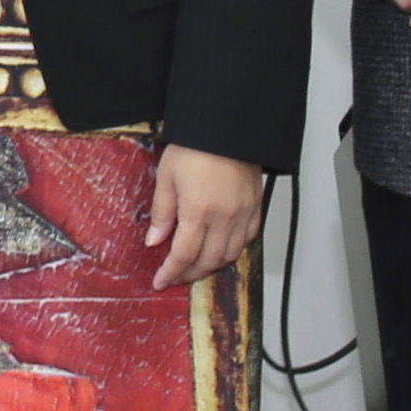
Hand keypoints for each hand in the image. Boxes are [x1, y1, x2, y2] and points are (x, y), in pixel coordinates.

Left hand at [146, 143, 264, 292]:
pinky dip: (233, 250)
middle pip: (208, 260)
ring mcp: (244, 213)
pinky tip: (220, 249)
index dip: (171, 272)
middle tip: (175, 276)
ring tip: (195, 266)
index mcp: (198, 210)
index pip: (183, 254)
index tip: (160, 282)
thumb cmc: (194, 148)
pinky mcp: (256, 207)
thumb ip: (162, 213)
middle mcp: (225, 216)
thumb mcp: (166, 178)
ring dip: (212, 265)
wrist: (226, 128)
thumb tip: (154, 240)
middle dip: (190, 273)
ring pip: (230, 254)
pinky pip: (248, 239)